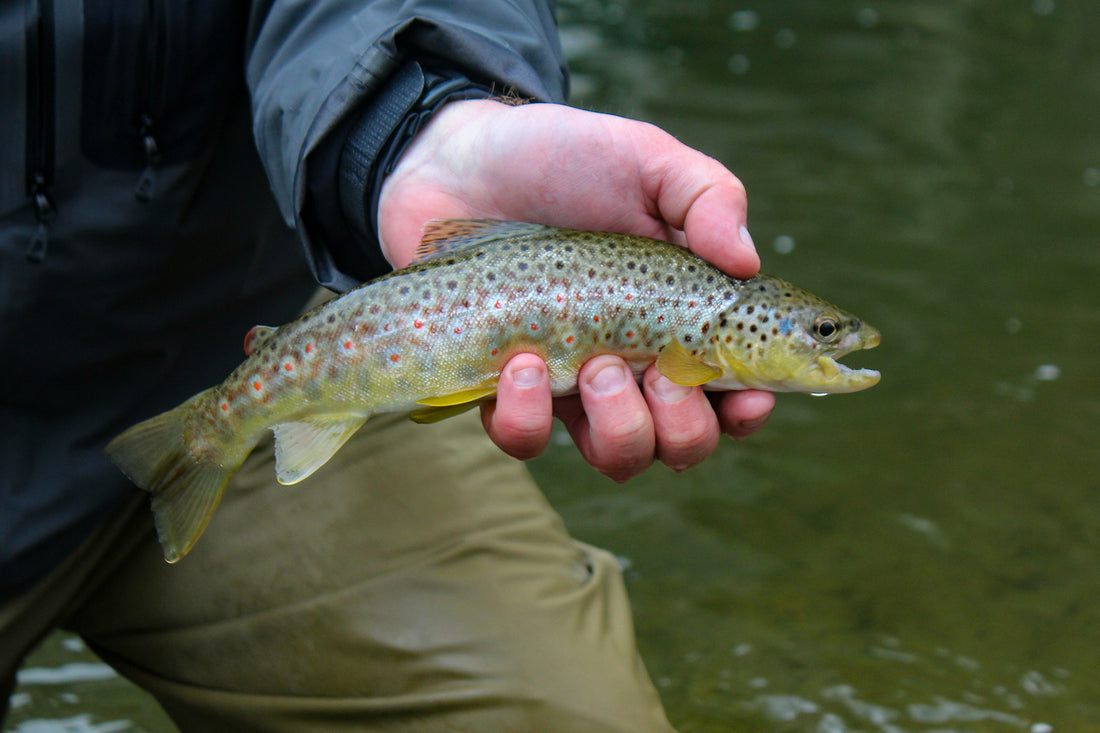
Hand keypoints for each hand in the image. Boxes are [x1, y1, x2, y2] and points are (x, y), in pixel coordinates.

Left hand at [378, 100, 774, 480]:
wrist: (459, 160)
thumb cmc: (564, 158)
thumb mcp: (647, 159)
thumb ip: (707, 197)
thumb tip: (748, 262)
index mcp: (679, 318)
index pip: (733, 390)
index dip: (748, 409)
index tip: (748, 393)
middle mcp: (633, 363)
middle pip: (682, 444)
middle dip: (682, 426)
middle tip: (653, 369)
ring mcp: (569, 382)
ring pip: (616, 458)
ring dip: (617, 426)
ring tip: (593, 365)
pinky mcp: (504, 389)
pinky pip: (526, 439)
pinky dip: (528, 416)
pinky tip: (522, 363)